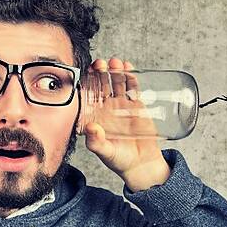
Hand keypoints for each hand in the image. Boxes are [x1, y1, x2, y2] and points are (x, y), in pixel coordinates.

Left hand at [82, 57, 169, 190]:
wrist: (142, 164)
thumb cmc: (120, 160)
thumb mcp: (105, 152)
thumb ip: (96, 142)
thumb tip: (92, 128)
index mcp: (95, 116)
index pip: (87, 96)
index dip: (85, 83)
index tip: (84, 74)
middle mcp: (107, 109)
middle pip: (102, 85)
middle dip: (100, 72)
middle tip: (100, 64)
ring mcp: (122, 105)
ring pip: (117, 83)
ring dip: (115, 71)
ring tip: (115, 63)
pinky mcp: (138, 106)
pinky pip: (133, 88)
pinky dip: (131, 78)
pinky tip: (129, 68)